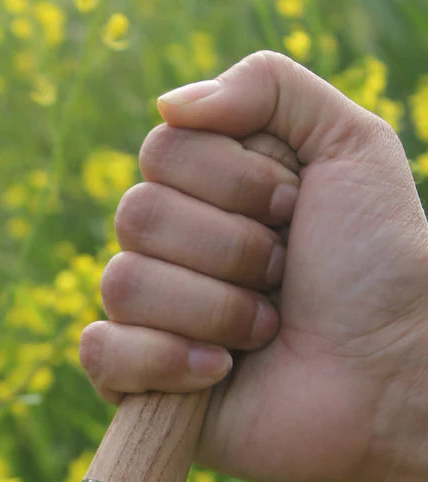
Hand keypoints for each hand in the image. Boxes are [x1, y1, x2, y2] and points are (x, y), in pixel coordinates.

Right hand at [79, 51, 427, 481]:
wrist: (388, 373)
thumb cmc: (376, 269)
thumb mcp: (349, 144)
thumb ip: (267, 86)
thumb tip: (169, 105)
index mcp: (209, 194)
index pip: (161, 150)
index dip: (231, 180)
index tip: (294, 208)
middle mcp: (174, 253)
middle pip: (137, 216)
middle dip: (230, 248)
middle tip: (285, 277)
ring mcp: (153, 321)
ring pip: (122, 284)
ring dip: (214, 308)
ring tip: (267, 331)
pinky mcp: (141, 387)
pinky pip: (101, 352)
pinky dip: (164, 358)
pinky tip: (219, 373)